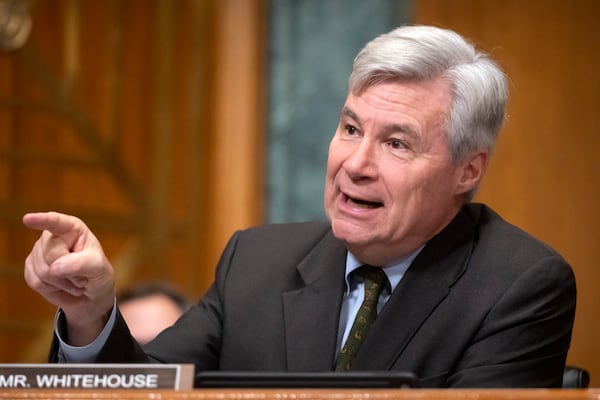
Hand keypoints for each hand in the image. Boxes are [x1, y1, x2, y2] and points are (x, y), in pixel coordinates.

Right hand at [23, 211, 115, 345]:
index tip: (28, 218)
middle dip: (68, 271)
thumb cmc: (97, 274)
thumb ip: (80, 264)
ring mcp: (39, 251)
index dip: (41, 220)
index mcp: (72, 229)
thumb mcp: (99, 267)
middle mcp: (52, 236)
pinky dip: (51, 289)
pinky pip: (35, 281)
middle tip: (82, 275)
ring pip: (42, 271)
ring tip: (74, 281)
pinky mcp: (31, 268)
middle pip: (51, 255)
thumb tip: (54, 268)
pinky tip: (62, 286)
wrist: (90, 293)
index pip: (56, 222)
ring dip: (62, 283)